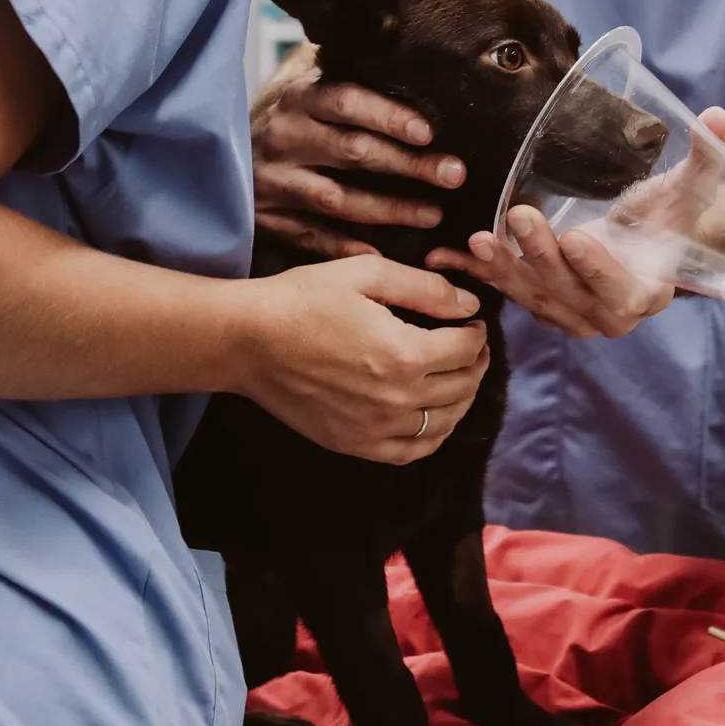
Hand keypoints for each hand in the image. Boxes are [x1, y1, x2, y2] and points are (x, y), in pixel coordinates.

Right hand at [227, 256, 489, 463]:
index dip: (476, 332)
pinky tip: (433, 417)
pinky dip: (432, 436)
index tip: (471, 322)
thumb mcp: (366, 274)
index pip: (466, 349)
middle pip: (462, 386)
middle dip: (475, 363)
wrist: (248, 340)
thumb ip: (425, 288)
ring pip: (444, 422)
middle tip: (471, 347)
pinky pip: (411, 451)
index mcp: (404, 353)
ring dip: (461, 399)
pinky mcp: (354, 444)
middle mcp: (396, 398)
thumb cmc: (303, 299)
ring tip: (457, 378)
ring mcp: (375, 428)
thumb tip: (468, 304)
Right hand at [251, 43, 465, 256]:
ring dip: (388, 209)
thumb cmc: (281, 110)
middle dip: (408, 165)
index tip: (428, 132)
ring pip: (337, 199)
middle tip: (453, 174)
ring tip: (432, 214)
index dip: (388, 116)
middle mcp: (285, 138)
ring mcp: (275, 181)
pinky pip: (310, 236)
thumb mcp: (302, 76)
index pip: (347, 102)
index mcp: (298, 97)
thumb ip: (341, 62)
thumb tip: (390, 29)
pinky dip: (343, 247)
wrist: (209, 143)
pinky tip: (380, 256)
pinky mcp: (268, 216)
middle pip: (352, 151)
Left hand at [433, 110, 724, 339]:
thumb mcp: (691, 188)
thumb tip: (717, 115)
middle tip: (523, 216)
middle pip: (571, 295)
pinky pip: (511, 292)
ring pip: (535, 297)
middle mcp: (609, 315)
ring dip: (506, 270)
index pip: (623, 294)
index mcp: (649, 292)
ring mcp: (572, 314)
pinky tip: (455, 253)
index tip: (578, 237)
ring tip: (481, 239)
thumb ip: (707, 157)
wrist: (647, 243)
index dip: (599, 272)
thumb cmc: (669, 216)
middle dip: (543, 258)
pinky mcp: (544, 304)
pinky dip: (484, 274)